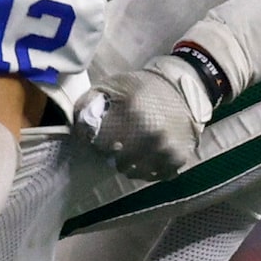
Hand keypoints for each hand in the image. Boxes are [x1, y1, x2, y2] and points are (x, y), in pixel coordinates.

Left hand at [78, 54, 213, 179]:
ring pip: (136, 173)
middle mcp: (152, 135)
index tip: (97, 138)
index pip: (102, 143)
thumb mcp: (112, 85)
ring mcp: (167, 149)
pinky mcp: (179, 157)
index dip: (95, 143)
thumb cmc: (142, 87)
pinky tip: (145, 160)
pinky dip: (148, 172)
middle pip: (119, 162)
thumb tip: (78, 128)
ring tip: (130, 154)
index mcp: (133, 114)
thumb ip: (89, 103)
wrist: (183, 87)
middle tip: (115, 147)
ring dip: (129, 167)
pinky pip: (157, 176)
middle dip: (112, 157)